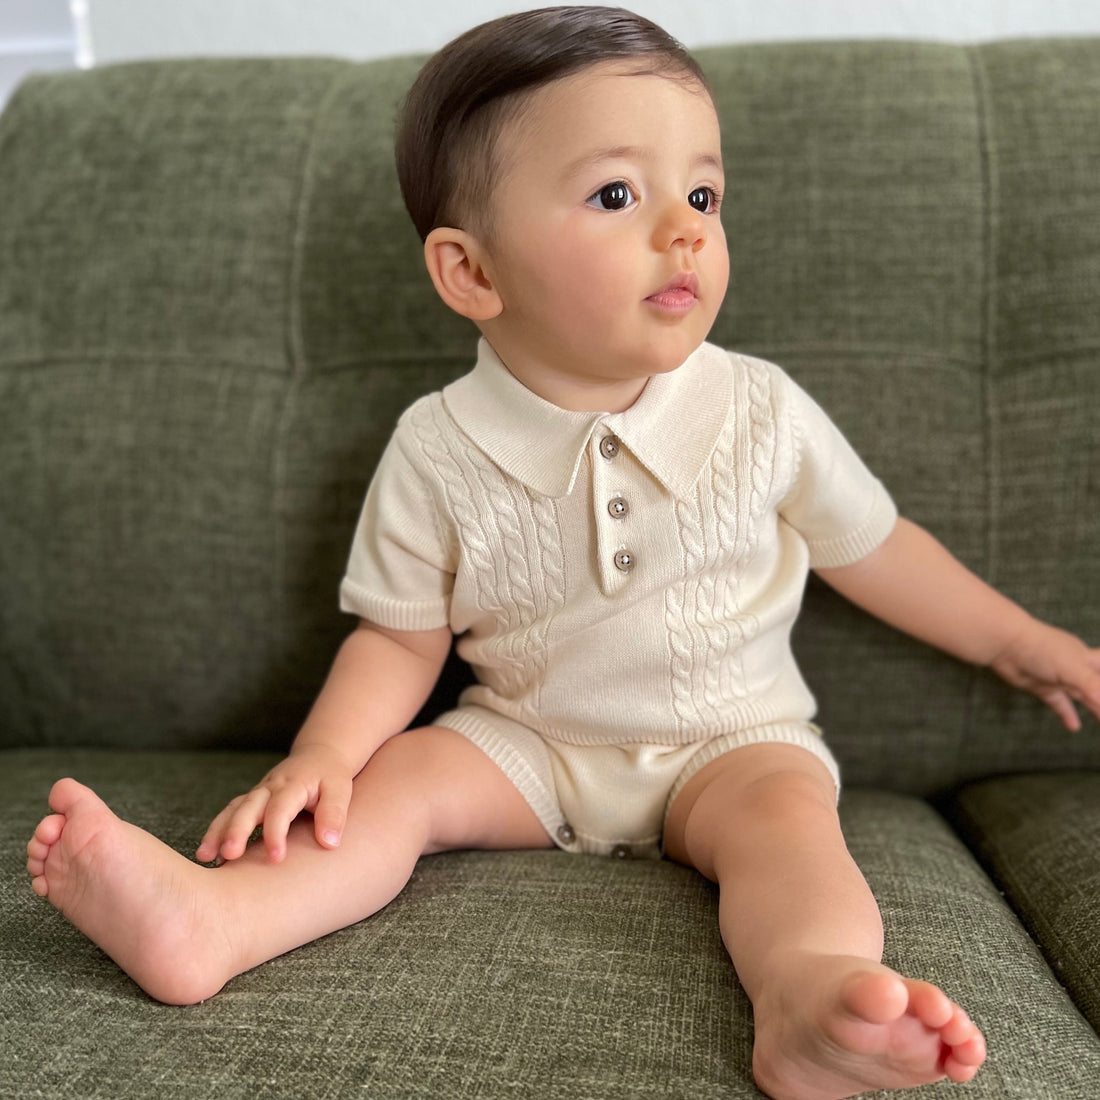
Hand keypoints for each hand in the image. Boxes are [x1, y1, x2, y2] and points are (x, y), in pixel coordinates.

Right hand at [195, 743, 356, 863]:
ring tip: (205, 856)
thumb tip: (329, 843)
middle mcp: (270, 787)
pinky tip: (208, 854)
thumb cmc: (331, 776)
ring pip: (233, 809)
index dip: (276, 833)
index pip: (280, 808)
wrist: (319, 756)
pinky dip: (217, 830)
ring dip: (218, 831)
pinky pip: (230, 813)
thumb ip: (334, 813)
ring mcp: (258, 793)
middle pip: (249, 807)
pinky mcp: (251, 800)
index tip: (276, 859)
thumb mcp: (340, 789)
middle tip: (229, 855)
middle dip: (237, 830)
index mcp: (292, 784)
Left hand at [989, 619, 1099, 731]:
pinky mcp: (1042, 687)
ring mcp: (1058, 678)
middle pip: (1098, 686)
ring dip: (1094, 709)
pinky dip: (1067, 715)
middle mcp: (1075, 668)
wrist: (1004, 644)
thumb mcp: (1072, 668)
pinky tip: (1074, 727)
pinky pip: (1059, 704)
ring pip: (1081, 697)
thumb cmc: (1040, 649)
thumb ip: (1093, 687)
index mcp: (1087, 659)